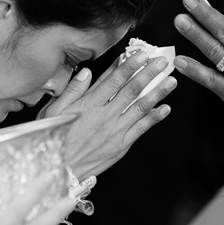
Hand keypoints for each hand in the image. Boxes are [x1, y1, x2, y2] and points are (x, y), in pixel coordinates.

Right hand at [38, 51, 175, 179]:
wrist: (58, 170)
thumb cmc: (52, 139)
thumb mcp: (54, 111)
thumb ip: (71, 91)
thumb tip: (85, 72)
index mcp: (88, 105)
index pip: (113, 80)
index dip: (129, 65)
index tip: (141, 53)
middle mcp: (105, 116)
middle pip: (131, 90)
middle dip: (149, 74)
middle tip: (163, 61)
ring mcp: (115, 131)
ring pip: (140, 108)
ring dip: (157, 93)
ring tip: (171, 81)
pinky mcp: (120, 146)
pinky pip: (140, 129)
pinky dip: (154, 118)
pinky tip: (165, 108)